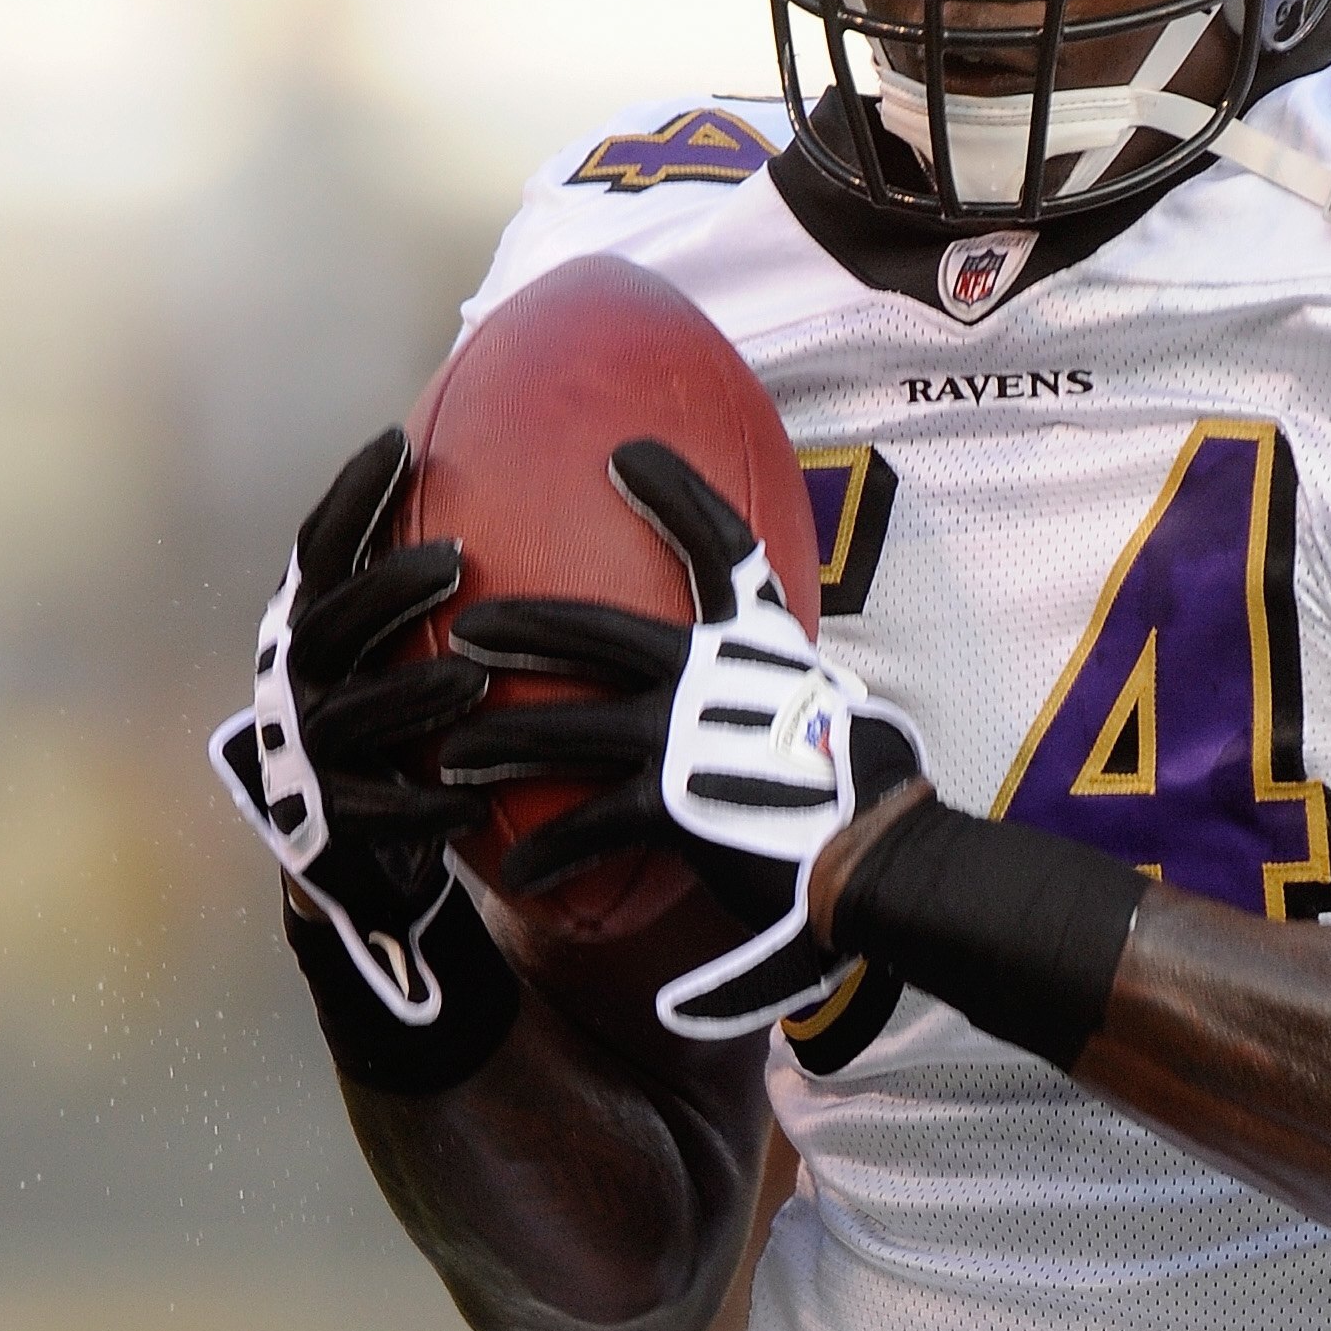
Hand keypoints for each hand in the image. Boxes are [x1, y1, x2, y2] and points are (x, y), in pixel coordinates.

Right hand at [208, 429, 493, 1026]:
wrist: (355, 844)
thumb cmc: (400, 722)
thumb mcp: (406, 648)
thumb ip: (438, 585)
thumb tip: (537, 481)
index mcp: (311, 627)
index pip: (319, 550)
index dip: (351, 498)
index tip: (398, 443)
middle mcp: (297, 680)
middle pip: (330, 623)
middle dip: (386, 590)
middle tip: (455, 561)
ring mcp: (309, 753)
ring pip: (353, 717)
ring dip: (410, 697)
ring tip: (470, 683)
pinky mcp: (332, 824)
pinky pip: (378, 815)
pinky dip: (421, 810)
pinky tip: (471, 806)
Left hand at [441, 439, 923, 1037]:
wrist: (877, 852)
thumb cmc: (859, 791)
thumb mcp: (830, 708)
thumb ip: (783, 688)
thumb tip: (773, 694)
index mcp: (753, 646)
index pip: (718, 547)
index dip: (678, 494)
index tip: (627, 456)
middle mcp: (711, 677)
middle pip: (594, 633)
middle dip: (523, 625)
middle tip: (466, 630)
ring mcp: (683, 736)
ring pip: (563, 729)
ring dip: (500, 745)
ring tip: (453, 759)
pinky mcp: (670, 806)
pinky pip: (584, 827)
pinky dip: (548, 852)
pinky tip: (517, 875)